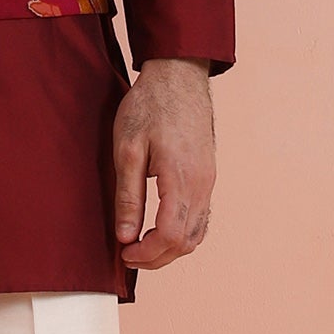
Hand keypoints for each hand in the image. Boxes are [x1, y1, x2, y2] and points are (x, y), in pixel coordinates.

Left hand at [111, 57, 214, 269]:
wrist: (178, 76)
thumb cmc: (150, 106)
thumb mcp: (128, 150)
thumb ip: (128, 197)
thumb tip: (126, 236)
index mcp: (181, 179)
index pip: (170, 235)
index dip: (147, 253)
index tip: (124, 253)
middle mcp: (202, 184)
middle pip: (186, 241)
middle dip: (157, 257)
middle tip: (129, 255)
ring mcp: (209, 181)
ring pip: (197, 233)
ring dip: (171, 248)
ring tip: (142, 245)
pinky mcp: (209, 175)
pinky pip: (202, 217)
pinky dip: (184, 233)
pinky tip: (162, 229)